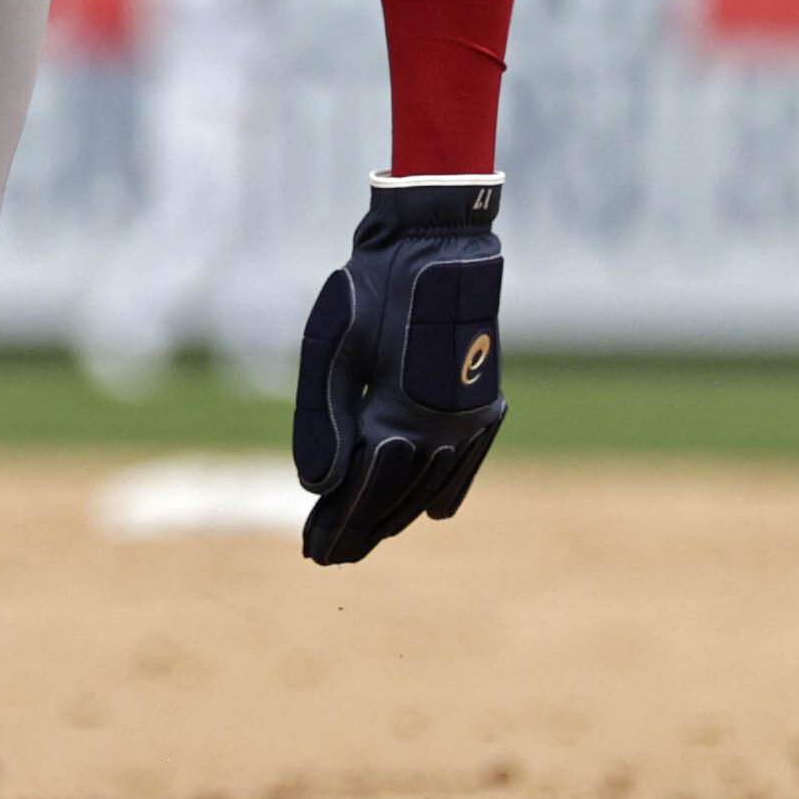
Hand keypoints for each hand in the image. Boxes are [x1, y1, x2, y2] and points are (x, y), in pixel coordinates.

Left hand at [289, 176, 505, 566]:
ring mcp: (469, 420)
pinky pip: (466, 466)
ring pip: (429, 489)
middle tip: (328, 556)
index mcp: (397, 414)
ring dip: (395, 516)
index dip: (335, 524)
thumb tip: (317, 485)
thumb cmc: (376, 285)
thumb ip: (322, 415)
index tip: (312, 551)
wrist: (442, 243)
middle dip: (358, 530)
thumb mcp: (333, 340)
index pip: (360, 490)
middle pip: (394, 499)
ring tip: (364, 538)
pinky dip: (442, 490)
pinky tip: (427, 510)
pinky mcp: (487, 405)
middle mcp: (440, 428)